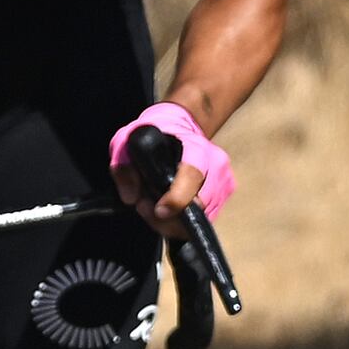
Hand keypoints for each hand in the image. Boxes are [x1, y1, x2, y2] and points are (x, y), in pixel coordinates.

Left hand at [111, 98, 231, 220]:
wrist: (183, 126)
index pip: (193, 176)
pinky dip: (183, 222)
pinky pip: (203, 219)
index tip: (159, 210)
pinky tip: (168, 208)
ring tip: (153, 206)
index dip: (177, 199)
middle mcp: (217, 167)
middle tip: (144, 206)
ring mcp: (224, 184)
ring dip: (174, 222)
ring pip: (201, 218)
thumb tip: (132, 197)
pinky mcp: (223, 197)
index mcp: (197, 148)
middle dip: (169, 218)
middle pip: (199, 207)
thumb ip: (124, 166)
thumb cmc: (157, 132)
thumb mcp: (129, 139)